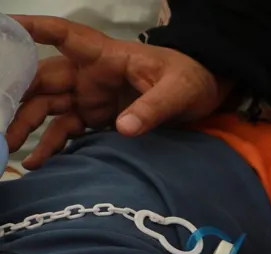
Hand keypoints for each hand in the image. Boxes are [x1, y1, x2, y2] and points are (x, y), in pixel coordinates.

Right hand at [5, 16, 228, 168]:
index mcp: (105, 57)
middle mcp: (90, 74)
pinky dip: (50, 145)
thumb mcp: (178, 91)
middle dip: (16, 96)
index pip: (64, 36)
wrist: (204, 97)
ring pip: (47, 107)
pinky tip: (35, 162)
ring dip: (25, 124)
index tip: (4, 26)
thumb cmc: (191, 81)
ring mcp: (90, 97)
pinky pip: (65, 131)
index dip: (34, 29)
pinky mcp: (96, 119)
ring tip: (7, 147)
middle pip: (42, 80)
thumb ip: (153, 108)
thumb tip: (124, 129)